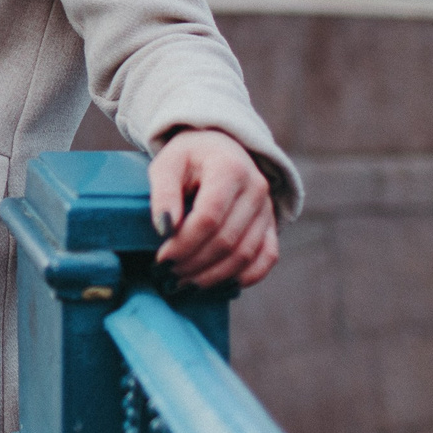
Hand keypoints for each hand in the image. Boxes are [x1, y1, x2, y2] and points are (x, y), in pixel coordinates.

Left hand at [148, 129, 278, 288]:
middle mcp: (256, 188)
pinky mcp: (272, 223)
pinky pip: (267, 257)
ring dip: (213, 276)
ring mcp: (267, 208)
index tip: (161, 258)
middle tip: (168, 275)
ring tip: (184, 283)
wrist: (220, 147)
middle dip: (194, 264)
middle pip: (226, 239)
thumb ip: (163, 194)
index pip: (209, 217)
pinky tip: (218, 285)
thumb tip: (164, 230)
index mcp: (229, 168)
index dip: (184, 243)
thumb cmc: (188, 157)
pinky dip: (245, 277)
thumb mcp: (167, 164)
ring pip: (245, 254)